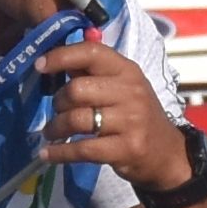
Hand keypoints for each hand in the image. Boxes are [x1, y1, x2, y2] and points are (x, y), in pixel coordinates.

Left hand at [36, 32, 167, 184]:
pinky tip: (48, 154)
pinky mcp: (126, 149)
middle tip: (56, 111)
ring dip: (55, 128)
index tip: (39, 66)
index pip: (92, 53)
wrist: (166, 154)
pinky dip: (60, 153)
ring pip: (76, 119)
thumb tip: (57, 61)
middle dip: (58, 102)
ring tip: (51, 133)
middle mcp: (131, 92)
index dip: (62, 56)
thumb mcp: (122, 88)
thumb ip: (93, 74)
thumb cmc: (136, 116)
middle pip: (77, 90)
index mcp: (127, 70)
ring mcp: (130, 121)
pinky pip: (82, 149)